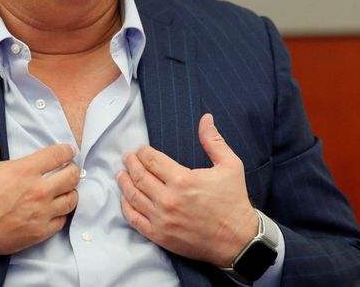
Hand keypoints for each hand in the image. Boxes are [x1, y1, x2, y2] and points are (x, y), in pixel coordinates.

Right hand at [0, 131, 79, 254]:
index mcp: (25, 170)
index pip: (56, 155)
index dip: (65, 151)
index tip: (68, 151)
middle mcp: (38, 190)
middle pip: (71, 177)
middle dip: (73, 171)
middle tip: (70, 170)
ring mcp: (41, 212)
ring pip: (70, 200)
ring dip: (70, 193)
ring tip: (66, 191)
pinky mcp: (39, 232)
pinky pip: (61, 222)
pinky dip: (61, 215)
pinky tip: (57, 212)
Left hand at [116, 113, 258, 267]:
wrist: (238, 240)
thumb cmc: (233, 201)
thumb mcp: (230, 166)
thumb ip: (214, 141)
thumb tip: (206, 118)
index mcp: (183, 180)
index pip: (151, 160)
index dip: (143, 152)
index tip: (141, 149)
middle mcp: (168, 199)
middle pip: (139, 176)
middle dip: (130, 163)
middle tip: (127, 157)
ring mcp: (162, 219)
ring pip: (133, 196)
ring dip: (124, 182)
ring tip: (121, 174)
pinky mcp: (160, 236)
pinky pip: (134, 219)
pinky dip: (126, 207)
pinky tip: (125, 199)